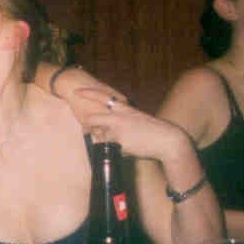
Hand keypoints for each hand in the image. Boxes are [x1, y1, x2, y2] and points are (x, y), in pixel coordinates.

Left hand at [72, 87, 189, 162]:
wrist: (167, 140)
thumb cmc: (153, 131)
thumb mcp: (137, 120)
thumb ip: (123, 121)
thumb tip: (111, 131)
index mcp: (124, 108)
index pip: (102, 96)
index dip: (88, 93)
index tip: (77, 92)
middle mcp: (119, 116)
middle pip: (92, 118)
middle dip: (87, 126)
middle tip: (85, 130)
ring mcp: (118, 129)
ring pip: (100, 136)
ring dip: (106, 142)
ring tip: (123, 143)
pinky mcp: (120, 142)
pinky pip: (111, 149)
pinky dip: (117, 151)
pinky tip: (129, 150)